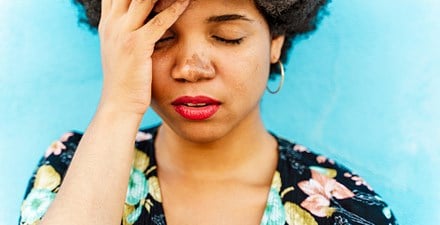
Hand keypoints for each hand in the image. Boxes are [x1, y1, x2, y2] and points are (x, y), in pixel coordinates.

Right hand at [98, 0, 189, 114]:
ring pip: (144, 0)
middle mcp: (112, 24)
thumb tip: (145, 17)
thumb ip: (127, 29)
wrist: (118, 105)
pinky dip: (174, 9)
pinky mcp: (137, 47)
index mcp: (108, 22)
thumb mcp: (120, 49)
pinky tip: (187, 1)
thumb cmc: (125, 78)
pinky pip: (158, 22)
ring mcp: (123, 34)